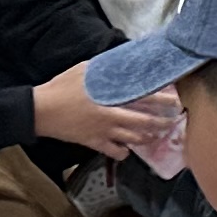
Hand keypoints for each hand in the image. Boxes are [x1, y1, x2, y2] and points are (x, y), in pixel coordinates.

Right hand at [34, 68, 177, 156]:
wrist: (42, 111)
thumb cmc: (61, 87)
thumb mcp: (84, 70)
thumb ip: (105, 68)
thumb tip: (119, 64)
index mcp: (111, 95)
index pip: (144, 97)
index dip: (162, 99)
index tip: (174, 99)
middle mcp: (112, 115)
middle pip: (146, 121)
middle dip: (163, 122)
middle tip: (173, 120)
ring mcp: (105, 132)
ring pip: (135, 139)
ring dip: (149, 137)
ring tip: (157, 134)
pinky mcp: (95, 144)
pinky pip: (117, 152)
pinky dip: (126, 152)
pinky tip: (128, 147)